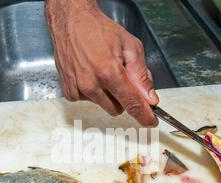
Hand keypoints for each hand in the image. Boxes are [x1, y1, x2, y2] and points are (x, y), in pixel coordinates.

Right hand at [45, 0, 158, 125]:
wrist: (70, 22)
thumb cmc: (98, 30)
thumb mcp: (130, 46)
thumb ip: (141, 75)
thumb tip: (149, 99)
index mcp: (108, 72)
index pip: (131, 103)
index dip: (143, 116)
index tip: (150, 121)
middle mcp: (91, 84)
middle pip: (117, 109)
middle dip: (124, 98)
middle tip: (122, 77)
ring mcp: (78, 89)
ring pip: (104, 105)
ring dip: (108, 94)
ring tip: (103, 71)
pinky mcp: (69, 92)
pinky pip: (89, 101)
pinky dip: (94, 92)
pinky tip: (91, 74)